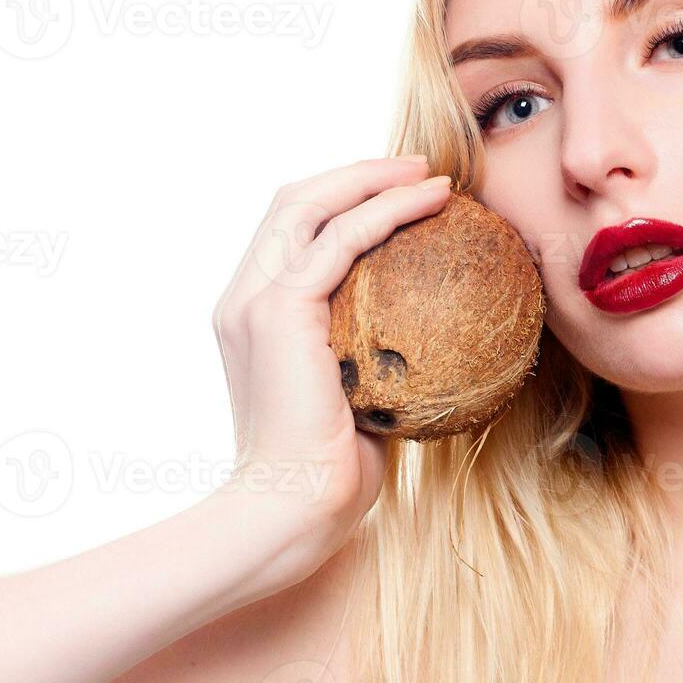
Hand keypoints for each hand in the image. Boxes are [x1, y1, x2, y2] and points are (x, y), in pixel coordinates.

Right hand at [210, 155, 451, 587]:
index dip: (341, 201)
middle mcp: (244, 298)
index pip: (290, 232)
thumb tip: (437, 346)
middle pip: (294, 202)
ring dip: (373, 178)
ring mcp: (256, 301)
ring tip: (430, 175)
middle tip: (417, 170)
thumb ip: (375, 360)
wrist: (290, 512)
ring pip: (311, 204)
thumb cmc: (328, 477)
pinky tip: (431, 202)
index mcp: (253, 316)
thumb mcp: (356, 402)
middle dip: (356, 174)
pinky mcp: (280, 311)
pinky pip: (341, 240)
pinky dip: (386, 210)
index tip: (400, 196)